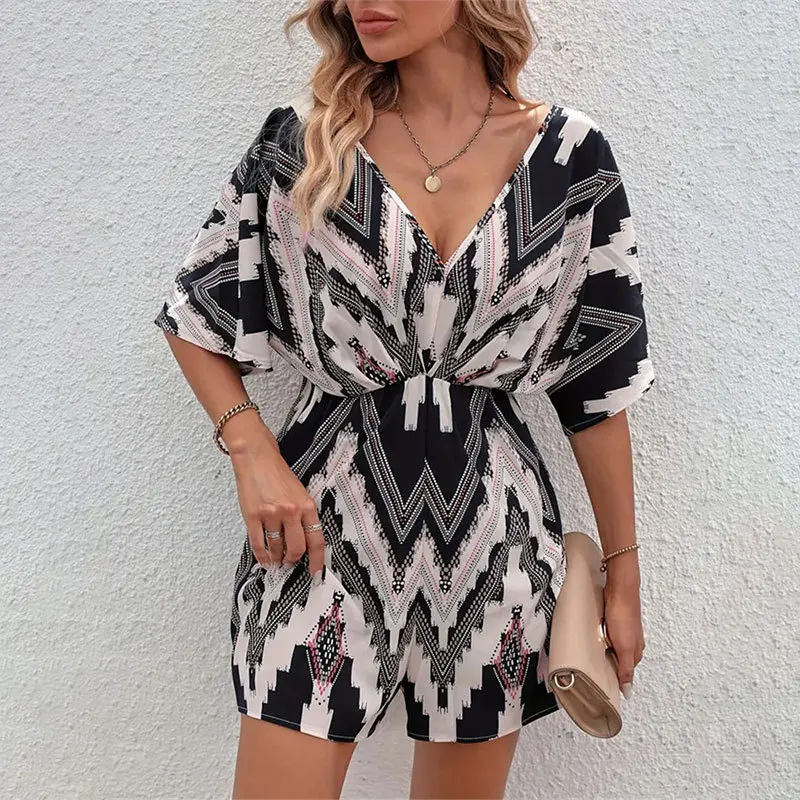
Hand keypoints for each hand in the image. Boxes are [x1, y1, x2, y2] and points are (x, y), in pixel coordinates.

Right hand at [227, 427, 324, 576]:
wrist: (257, 458)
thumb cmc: (277, 474)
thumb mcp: (300, 493)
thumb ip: (303, 516)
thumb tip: (303, 542)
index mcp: (307, 506)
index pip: (316, 540)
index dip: (317, 560)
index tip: (316, 572)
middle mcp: (291, 511)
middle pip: (296, 548)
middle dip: (293, 560)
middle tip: (290, 562)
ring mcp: (271, 514)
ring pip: (276, 548)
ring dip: (277, 558)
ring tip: (277, 559)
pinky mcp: (253, 516)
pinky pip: (258, 544)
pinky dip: (262, 556)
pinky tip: (265, 559)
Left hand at [603, 582, 644, 698]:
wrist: (620, 590)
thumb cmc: (623, 616)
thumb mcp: (624, 647)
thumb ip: (625, 669)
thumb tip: (628, 691)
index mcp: (636, 652)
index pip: (626, 672)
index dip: (616, 678)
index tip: (607, 685)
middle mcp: (634, 642)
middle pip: (621, 659)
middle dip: (611, 663)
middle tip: (598, 669)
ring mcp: (626, 630)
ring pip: (615, 645)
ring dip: (607, 649)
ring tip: (596, 652)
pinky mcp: (617, 620)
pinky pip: (610, 633)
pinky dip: (605, 637)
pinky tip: (599, 635)